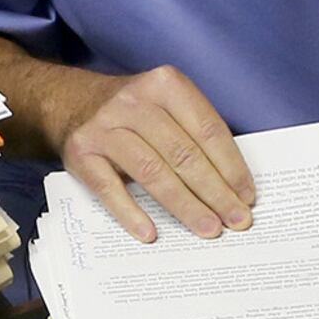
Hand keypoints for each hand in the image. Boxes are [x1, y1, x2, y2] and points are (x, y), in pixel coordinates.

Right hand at [58, 65, 256, 241]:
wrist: (71, 102)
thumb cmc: (134, 112)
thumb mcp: (166, 103)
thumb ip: (195, 132)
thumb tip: (234, 184)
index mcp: (165, 85)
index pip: (207, 130)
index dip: (231, 166)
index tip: (247, 196)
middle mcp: (133, 102)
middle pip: (183, 153)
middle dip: (215, 192)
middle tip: (236, 220)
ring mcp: (104, 126)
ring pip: (152, 171)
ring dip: (184, 205)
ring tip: (207, 228)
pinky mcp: (81, 151)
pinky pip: (109, 188)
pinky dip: (130, 213)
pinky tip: (150, 233)